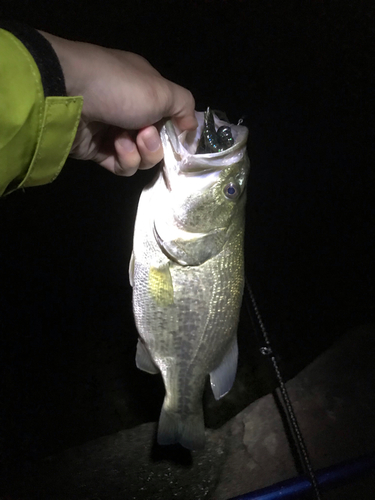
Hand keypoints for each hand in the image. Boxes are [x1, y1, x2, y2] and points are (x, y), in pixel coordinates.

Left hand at [39, 32, 196, 175]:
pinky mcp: (98, 151)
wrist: (70, 94)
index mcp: (146, 91)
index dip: (176, 130)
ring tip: (126, 139)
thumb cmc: (121, 87)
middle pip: (157, 142)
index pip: (169, 116)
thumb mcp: (163, 90)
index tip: (181, 138)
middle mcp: (130, 111)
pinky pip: (122, 165)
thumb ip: (185, 107)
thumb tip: (191, 126)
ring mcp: (113, 131)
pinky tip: (116, 146)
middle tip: (145, 134)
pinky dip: (124, 159)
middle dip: (156, 143)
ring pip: (142, 157)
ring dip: (140, 152)